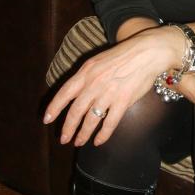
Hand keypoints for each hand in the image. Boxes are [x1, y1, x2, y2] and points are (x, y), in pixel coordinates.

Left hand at [43, 28, 177, 146]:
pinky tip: (98, 141)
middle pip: (76, 111)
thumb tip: (77, 93)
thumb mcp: (99, 61)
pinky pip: (110, 123)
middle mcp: (94, 84)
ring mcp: (108, 93)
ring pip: (90, 120)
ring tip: (79, 142)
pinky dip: (103, 135)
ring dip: (83, 134)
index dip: (54, 108)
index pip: (65, 93)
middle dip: (68, 127)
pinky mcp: (123, 101)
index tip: (47, 119)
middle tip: (63, 139)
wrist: (147, 53)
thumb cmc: (125, 55)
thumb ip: (87, 76)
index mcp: (86, 72)